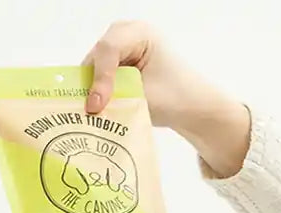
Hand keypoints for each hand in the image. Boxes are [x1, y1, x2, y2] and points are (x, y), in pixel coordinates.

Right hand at [82, 21, 251, 177]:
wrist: (192, 106)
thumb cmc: (176, 97)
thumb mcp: (145, 96)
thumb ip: (114, 96)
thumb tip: (88, 106)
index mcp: (141, 33)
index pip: (109, 48)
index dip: (99, 77)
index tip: (96, 105)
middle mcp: (129, 34)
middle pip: (98, 54)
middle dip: (91, 82)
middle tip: (90, 109)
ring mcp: (123, 48)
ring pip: (95, 65)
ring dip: (92, 87)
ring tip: (92, 110)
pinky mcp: (120, 63)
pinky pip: (99, 73)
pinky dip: (97, 90)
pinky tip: (98, 107)